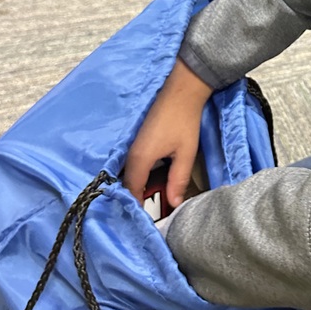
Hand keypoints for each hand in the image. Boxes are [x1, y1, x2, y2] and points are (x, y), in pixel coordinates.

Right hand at [123, 58, 212, 207]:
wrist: (180, 89)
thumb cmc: (184, 120)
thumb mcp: (185, 153)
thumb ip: (178, 179)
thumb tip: (174, 203)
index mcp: (139, 158)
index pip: (131, 191)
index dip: (137, 207)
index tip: (144, 220)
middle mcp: (128, 152)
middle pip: (125, 183)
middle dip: (133, 197)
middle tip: (146, 210)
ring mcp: (128, 143)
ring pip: (125, 172)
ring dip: (133, 184)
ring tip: (146, 197)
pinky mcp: (133, 137)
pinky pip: (127, 161)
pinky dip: (134, 172)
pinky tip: (146, 177)